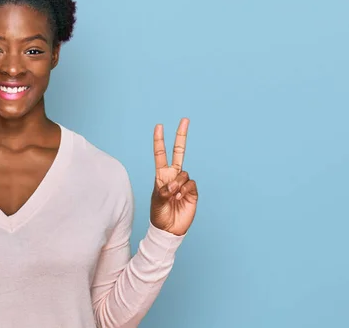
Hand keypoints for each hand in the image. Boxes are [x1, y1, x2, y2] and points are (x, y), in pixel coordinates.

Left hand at [150, 118, 197, 235]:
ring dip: (177, 184)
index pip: (160, 154)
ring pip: (184, 173)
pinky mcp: (193, 192)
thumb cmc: (159, 214)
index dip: (159, 140)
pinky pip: (191, 183)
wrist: (169, 229)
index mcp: (161, 175)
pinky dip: (185, 190)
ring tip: (173, 196)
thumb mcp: (156, 201)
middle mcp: (173, 176)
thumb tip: (174, 183)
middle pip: (179, 152)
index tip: (159, 126)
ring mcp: (183, 183)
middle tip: (185, 119)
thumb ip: (163, 190)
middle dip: (181, 136)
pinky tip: (180, 198)